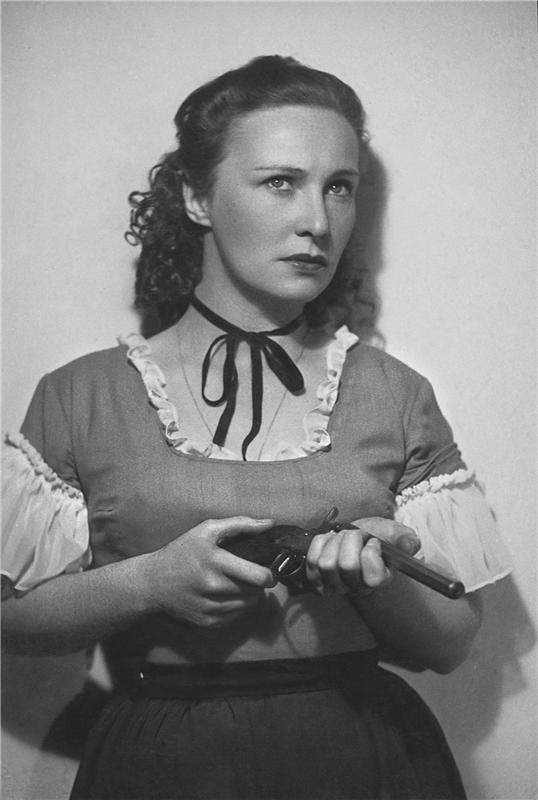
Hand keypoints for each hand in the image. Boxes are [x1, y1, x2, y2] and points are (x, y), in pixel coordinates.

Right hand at [140, 517, 276, 627]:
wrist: (151, 583)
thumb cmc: (181, 552)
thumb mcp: (206, 530)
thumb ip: (240, 524)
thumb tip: (269, 524)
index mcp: (215, 562)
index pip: (259, 577)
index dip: (270, 574)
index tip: (267, 569)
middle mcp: (213, 587)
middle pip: (257, 592)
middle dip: (259, 583)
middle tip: (252, 575)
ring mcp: (209, 608)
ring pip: (248, 606)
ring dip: (249, 595)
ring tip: (238, 583)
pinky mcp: (206, 623)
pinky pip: (235, 617)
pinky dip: (236, 607)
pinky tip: (226, 595)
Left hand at [305, 517, 418, 595]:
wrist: (354, 533)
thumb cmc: (374, 534)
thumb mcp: (393, 533)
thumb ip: (405, 538)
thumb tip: (409, 545)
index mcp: (379, 581)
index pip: (373, 577)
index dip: (371, 551)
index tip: (374, 541)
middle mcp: (357, 588)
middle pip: (347, 566)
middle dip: (351, 539)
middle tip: (357, 534)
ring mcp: (335, 586)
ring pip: (327, 564)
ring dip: (335, 541)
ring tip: (343, 537)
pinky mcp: (317, 578)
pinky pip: (312, 560)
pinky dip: (320, 544)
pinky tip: (329, 540)